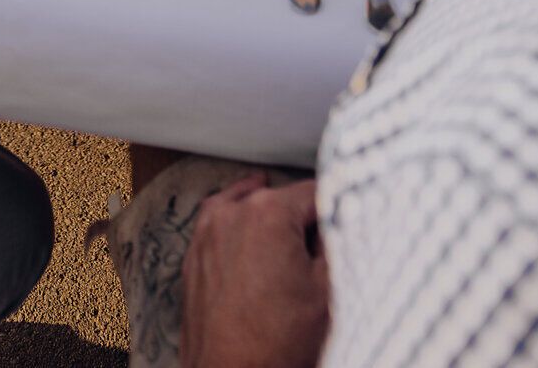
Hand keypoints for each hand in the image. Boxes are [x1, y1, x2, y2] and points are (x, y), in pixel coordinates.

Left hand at [180, 177, 327, 367]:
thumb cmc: (276, 344)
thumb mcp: (327, 291)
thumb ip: (336, 241)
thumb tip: (338, 217)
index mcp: (269, 212)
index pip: (315, 192)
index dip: (335, 210)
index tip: (342, 226)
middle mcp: (233, 212)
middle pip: (282, 200)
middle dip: (302, 222)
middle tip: (317, 256)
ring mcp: (208, 231)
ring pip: (251, 210)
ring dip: (271, 225)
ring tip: (289, 259)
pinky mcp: (194, 252)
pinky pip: (225, 228)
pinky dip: (242, 233)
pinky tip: (258, 252)